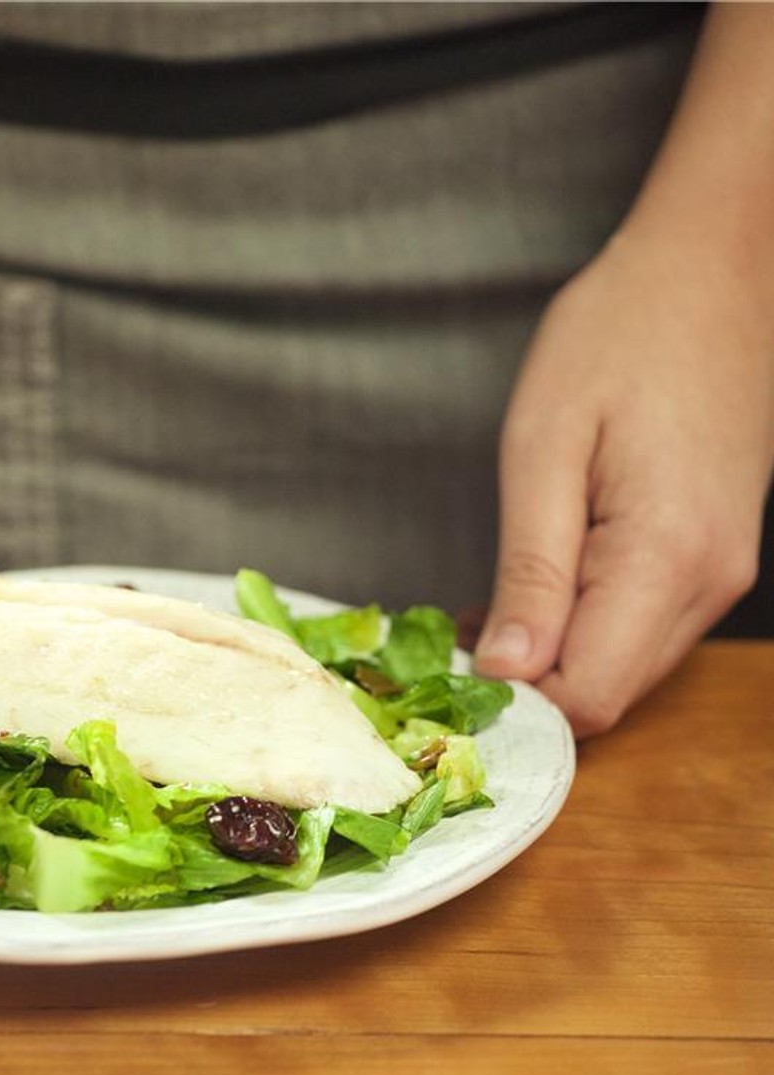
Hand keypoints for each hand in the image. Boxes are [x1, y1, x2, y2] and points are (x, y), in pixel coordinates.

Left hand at [474, 226, 773, 736]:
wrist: (710, 268)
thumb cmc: (619, 336)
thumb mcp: (544, 449)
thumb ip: (530, 572)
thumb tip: (507, 670)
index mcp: (666, 559)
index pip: (588, 698)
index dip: (515, 704)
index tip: (455, 668)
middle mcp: (711, 581)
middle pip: (611, 695)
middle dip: (528, 686)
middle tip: (459, 635)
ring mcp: (722, 570)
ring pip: (628, 666)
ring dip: (554, 656)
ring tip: (490, 606)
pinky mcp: (716, 552)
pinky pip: (645, 625)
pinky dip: (587, 626)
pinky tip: (541, 586)